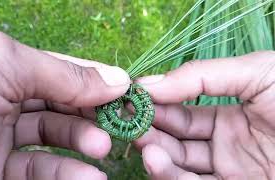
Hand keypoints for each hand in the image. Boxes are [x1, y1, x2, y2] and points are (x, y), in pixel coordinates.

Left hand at [0, 29, 129, 179]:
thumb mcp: (2, 67)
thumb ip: (62, 72)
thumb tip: (117, 78)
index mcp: (4, 68)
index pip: (62, 72)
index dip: (96, 81)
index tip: (128, 94)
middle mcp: (3, 101)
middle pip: (63, 106)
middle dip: (94, 114)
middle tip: (120, 126)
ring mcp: (0, 142)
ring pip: (55, 142)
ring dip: (86, 147)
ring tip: (104, 151)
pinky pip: (40, 174)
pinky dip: (70, 175)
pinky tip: (90, 178)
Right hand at [134, 51, 274, 179]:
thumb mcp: (255, 73)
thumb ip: (203, 75)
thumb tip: (149, 83)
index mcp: (228, 116)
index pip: (181, 114)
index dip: (156, 105)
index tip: (132, 98)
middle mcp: (223, 145)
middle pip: (175, 140)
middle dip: (149, 128)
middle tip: (128, 119)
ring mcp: (226, 171)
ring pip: (178, 166)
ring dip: (154, 153)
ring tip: (140, 139)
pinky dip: (169, 176)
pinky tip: (154, 160)